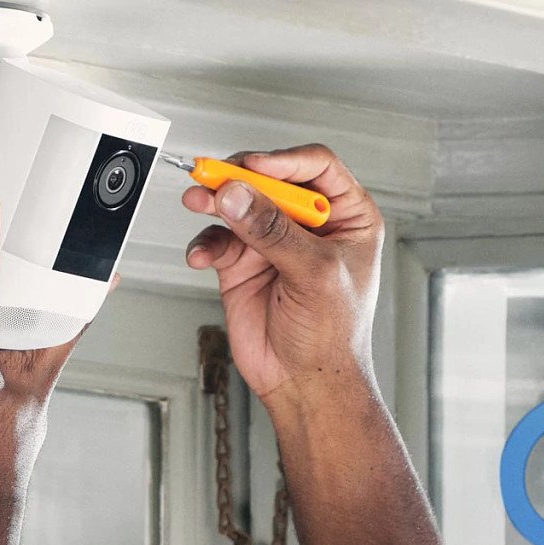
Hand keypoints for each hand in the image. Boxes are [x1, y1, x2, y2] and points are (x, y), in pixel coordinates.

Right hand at [182, 144, 383, 404]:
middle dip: (239, 179)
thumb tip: (238, 195)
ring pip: (238, 206)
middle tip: (213, 178)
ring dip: (214, 204)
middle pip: (269, 181)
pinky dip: (205, 244)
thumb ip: (273, 232)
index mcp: (346, 216)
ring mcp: (273, 243)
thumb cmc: (334, 336)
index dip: (284, 161)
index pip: (316, 167)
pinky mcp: (242, 264)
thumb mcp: (314, 274)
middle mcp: (308, 224)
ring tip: (197, 203)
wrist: (305, 383)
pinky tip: (201, 256)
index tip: (254, 166)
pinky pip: (218, 240)